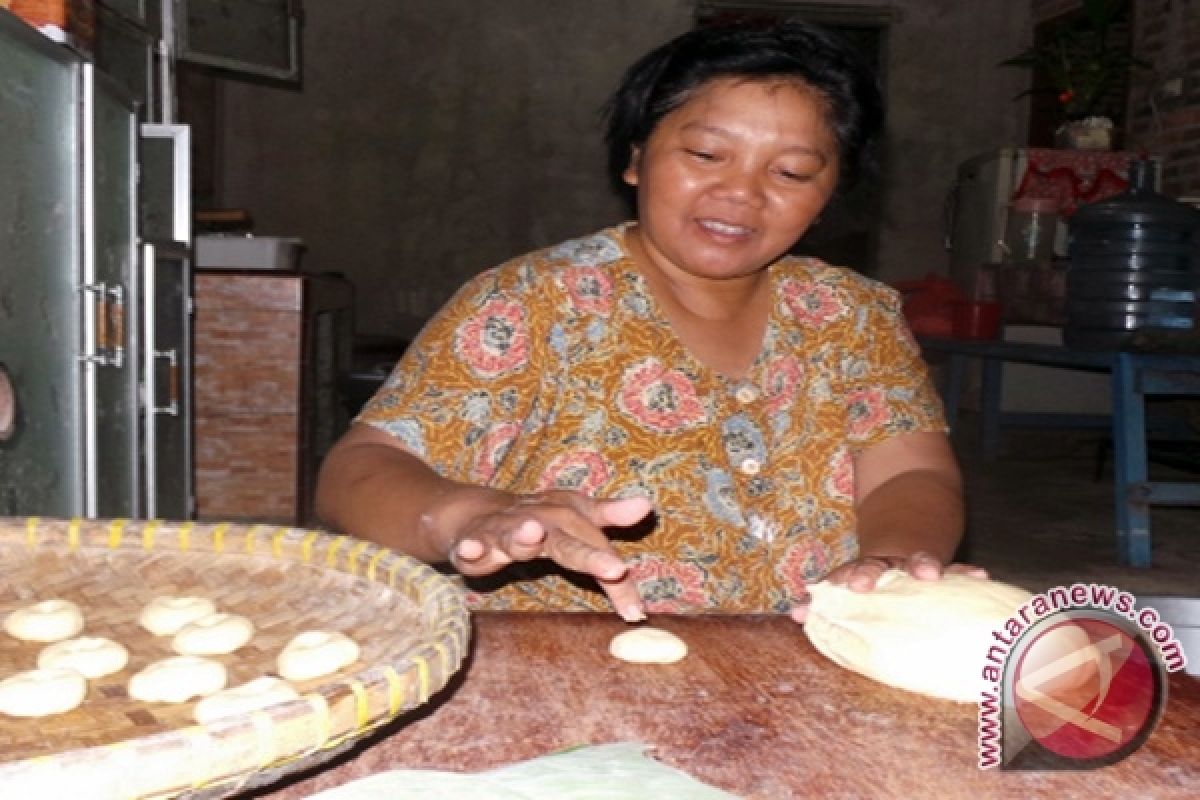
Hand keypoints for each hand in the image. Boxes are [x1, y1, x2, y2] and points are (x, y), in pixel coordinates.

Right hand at [447, 490, 653, 621]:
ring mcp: (503, 532)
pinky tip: (469, 551)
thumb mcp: (577, 516)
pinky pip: (471, 547)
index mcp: (566, 516)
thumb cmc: (540, 519)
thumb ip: (610, 517)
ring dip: (522, 535)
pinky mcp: (472, 543)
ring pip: (514, 534)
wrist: (478, 513)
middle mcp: (538, 522)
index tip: (636, 609)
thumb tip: (646, 505)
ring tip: (533, 534)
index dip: (616, 573)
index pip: (598, 546)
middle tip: (614, 568)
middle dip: (587, 554)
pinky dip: (470, 548)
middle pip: (565, 538)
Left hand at [789, 551, 987, 623]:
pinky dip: (965, 572)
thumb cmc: (881, 577)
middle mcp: (886, 565)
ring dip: (920, 565)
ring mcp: (914, 565)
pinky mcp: (945, 569)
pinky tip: (979, 576)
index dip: (833, 584)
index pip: (842, 577)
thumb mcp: (853, 583)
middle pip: (873, 566)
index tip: (826, 594)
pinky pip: (957, 570)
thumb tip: (794, 614)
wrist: (912, 524)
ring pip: (916, 562)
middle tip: (860, 584)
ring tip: (928, 574)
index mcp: (863, 572)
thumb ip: (826, 602)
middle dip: (866, 574)